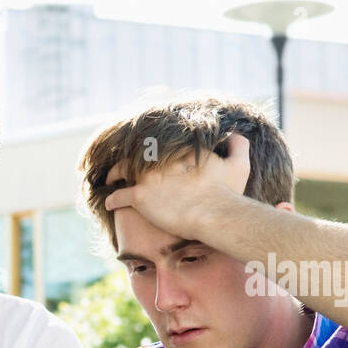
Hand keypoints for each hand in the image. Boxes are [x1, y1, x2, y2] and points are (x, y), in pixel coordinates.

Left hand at [104, 132, 251, 239]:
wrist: (213, 213)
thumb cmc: (226, 193)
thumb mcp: (239, 163)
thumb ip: (238, 145)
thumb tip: (235, 133)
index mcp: (180, 150)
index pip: (159, 144)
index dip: (151, 150)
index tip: (149, 155)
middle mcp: (160, 160)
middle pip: (136, 154)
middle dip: (128, 158)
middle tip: (122, 167)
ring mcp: (147, 177)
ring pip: (122, 171)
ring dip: (114, 175)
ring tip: (110, 181)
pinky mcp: (139, 196)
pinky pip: (118, 196)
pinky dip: (112, 200)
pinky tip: (109, 204)